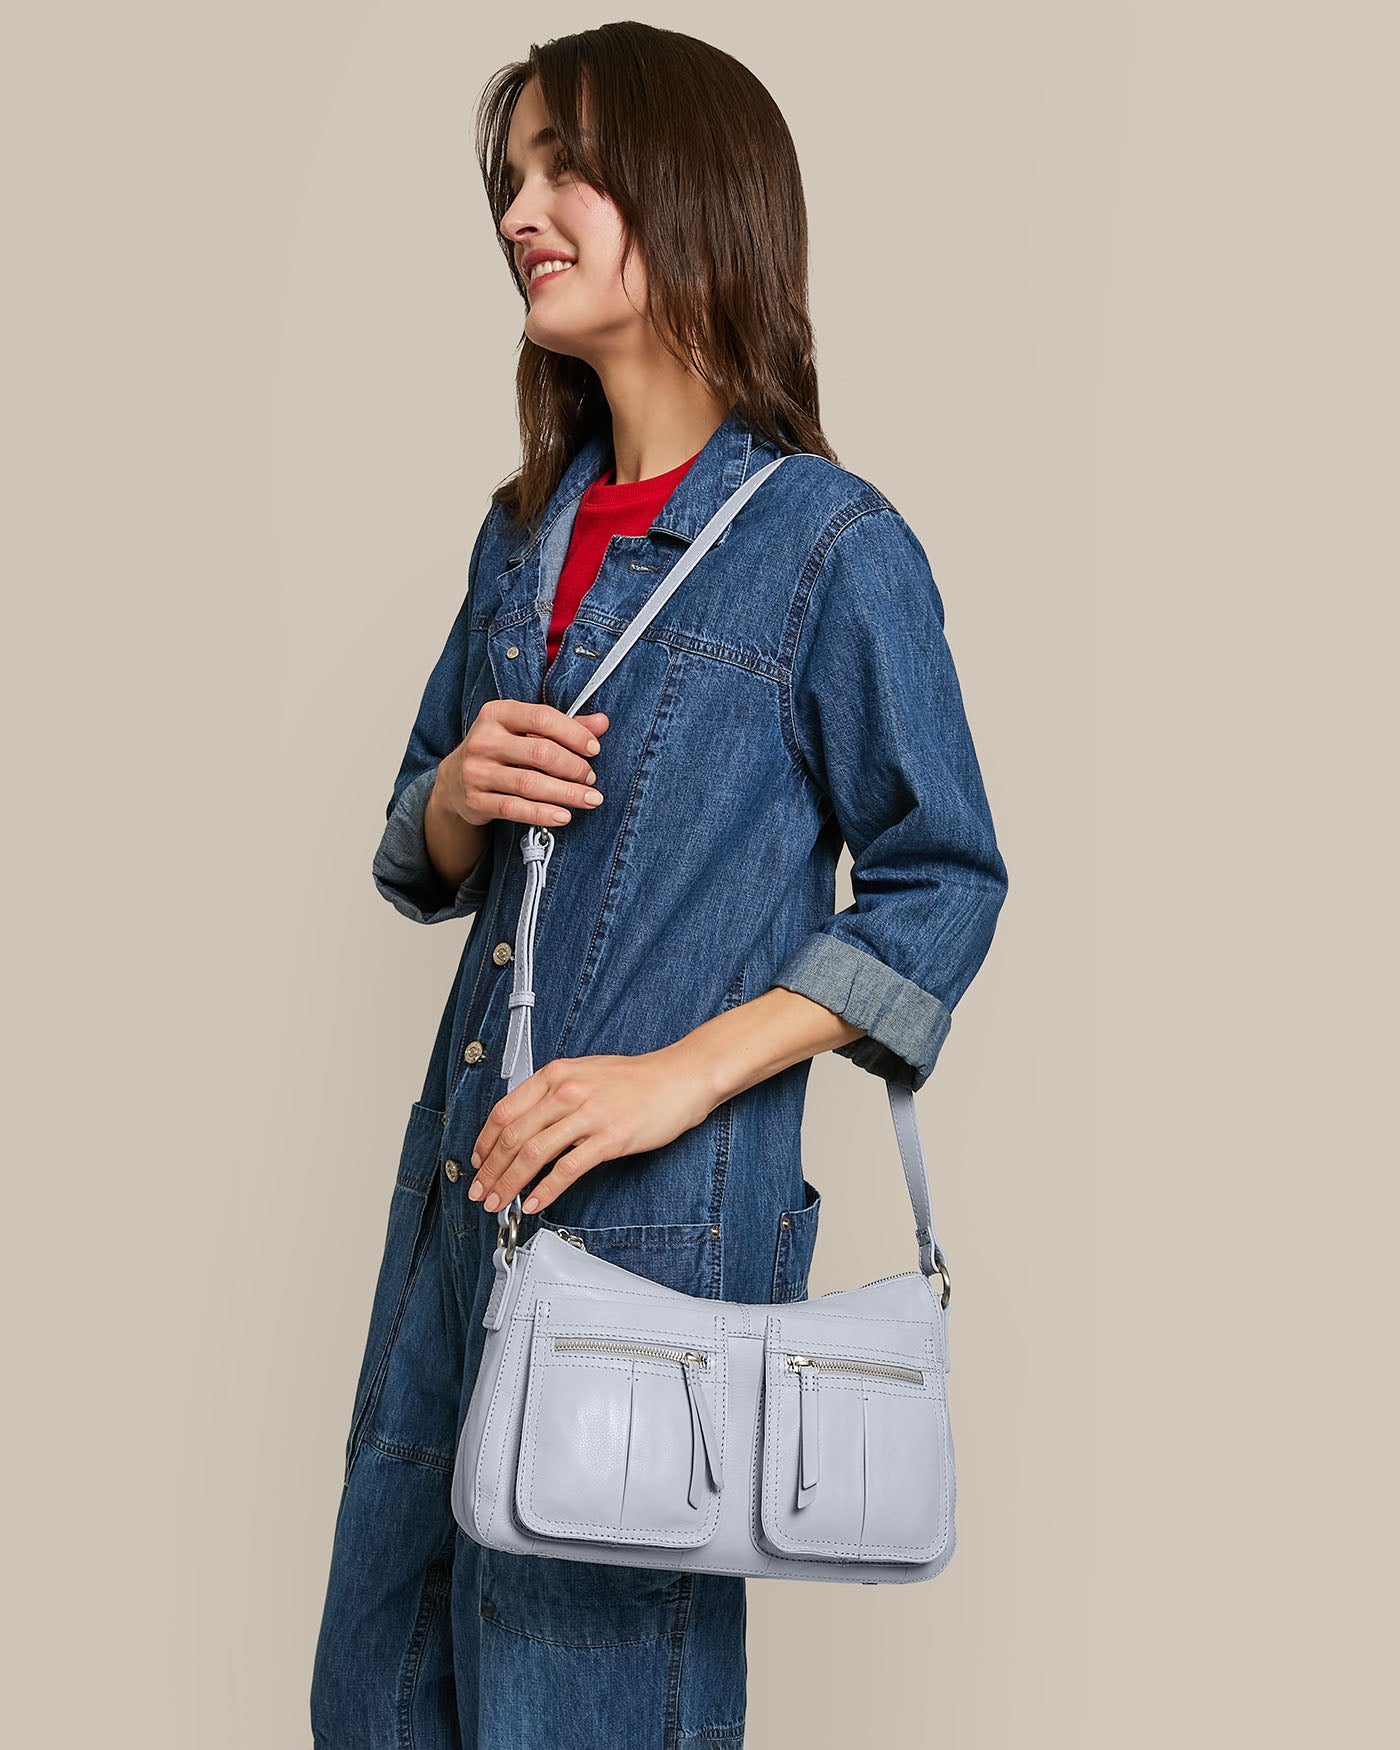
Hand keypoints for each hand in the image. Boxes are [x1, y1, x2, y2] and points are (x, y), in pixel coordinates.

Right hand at [437, 699, 610, 831]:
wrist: (454, 780)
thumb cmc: (500, 750)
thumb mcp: (524, 731)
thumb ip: (563, 726)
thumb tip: (602, 722)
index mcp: (497, 713)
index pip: (542, 718)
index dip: (574, 734)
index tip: (593, 749)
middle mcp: (484, 740)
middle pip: (540, 753)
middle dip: (573, 767)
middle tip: (590, 778)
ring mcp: (477, 771)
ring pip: (530, 784)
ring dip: (567, 793)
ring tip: (589, 799)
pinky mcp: (475, 800)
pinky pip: (515, 809)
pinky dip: (543, 814)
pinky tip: (564, 815)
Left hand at [466, 1046, 716, 1216]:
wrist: (679, 1078)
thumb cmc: (636, 1078)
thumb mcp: (585, 1072)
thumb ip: (554, 1093)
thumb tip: (526, 1122)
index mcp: (556, 1075)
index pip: (505, 1110)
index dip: (484, 1141)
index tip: (478, 1161)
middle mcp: (567, 1092)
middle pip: (513, 1136)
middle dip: (490, 1170)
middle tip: (481, 1191)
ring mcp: (588, 1115)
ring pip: (533, 1154)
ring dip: (509, 1183)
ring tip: (499, 1202)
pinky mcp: (609, 1139)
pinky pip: (567, 1169)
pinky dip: (545, 1190)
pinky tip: (535, 1203)